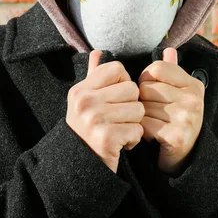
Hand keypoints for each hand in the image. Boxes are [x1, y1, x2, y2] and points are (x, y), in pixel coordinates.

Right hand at [66, 50, 144, 174]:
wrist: (79, 166)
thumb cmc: (87, 130)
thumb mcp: (85, 101)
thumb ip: (94, 76)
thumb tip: (97, 52)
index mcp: (81, 90)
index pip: (117, 68)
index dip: (123, 82)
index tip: (116, 98)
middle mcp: (85, 102)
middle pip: (132, 89)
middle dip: (132, 106)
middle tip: (119, 119)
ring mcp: (94, 120)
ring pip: (138, 110)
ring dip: (134, 124)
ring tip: (120, 131)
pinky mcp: (106, 139)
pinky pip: (137, 130)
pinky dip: (133, 139)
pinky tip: (120, 144)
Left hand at [138, 47, 204, 176]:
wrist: (186, 156)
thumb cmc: (175, 119)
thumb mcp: (178, 92)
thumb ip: (171, 70)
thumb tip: (169, 49)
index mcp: (193, 84)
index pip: (156, 68)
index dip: (145, 79)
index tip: (151, 91)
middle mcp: (193, 99)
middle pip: (147, 88)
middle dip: (143, 100)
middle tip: (153, 112)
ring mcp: (187, 117)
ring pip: (144, 106)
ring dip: (142, 117)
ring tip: (153, 123)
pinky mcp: (177, 136)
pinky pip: (144, 124)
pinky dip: (142, 131)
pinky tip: (152, 135)